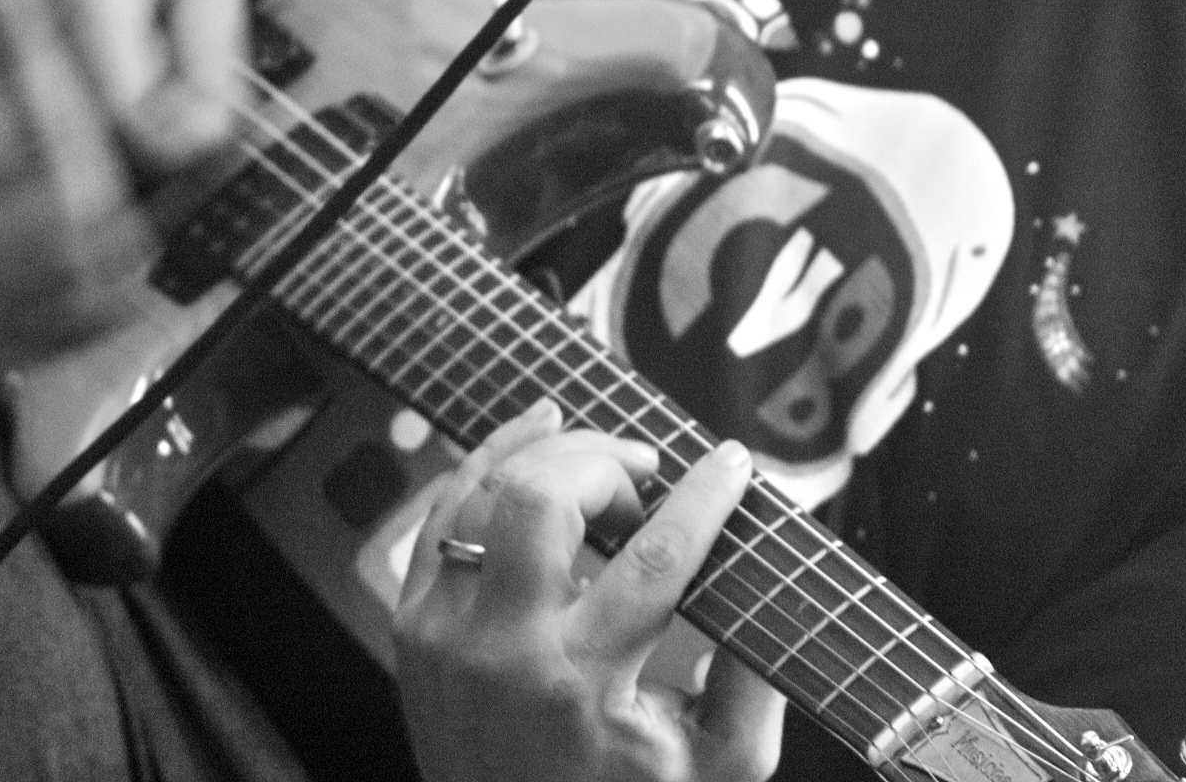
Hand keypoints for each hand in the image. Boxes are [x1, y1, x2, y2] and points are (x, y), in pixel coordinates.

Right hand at [0, 0, 247, 339]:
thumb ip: (213, 51)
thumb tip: (195, 143)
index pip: (122, 98)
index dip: (166, 151)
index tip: (198, 168)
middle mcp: (17, 23)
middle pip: (48, 158)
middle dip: (97, 240)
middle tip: (136, 293)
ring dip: (38, 259)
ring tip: (86, 313)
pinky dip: (1, 238)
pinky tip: (38, 283)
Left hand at [397, 402, 786, 781]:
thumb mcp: (717, 765)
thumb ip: (755, 678)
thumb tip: (771, 580)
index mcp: (583, 681)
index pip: (655, 556)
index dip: (705, 496)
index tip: (732, 465)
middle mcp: (503, 649)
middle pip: (543, 498)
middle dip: (609, 466)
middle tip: (648, 482)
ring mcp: (446, 632)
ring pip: (486, 491)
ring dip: (554, 455)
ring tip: (603, 462)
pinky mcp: (414, 624)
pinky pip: (441, 514)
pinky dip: (488, 462)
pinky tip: (532, 437)